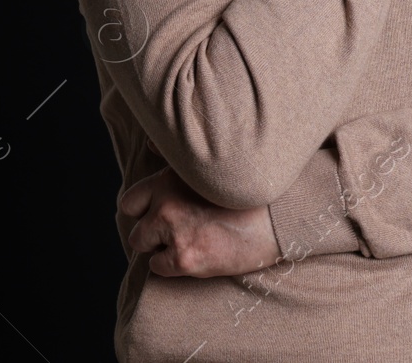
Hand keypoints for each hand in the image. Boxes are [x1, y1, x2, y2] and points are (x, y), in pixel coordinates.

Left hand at [119, 164, 280, 277]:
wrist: (282, 217)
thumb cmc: (251, 190)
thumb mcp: (212, 165)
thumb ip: (175, 157)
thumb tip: (148, 144)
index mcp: (170, 179)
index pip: (129, 201)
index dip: (143, 211)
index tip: (160, 214)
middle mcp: (167, 203)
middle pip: (135, 230)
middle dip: (151, 233)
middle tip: (176, 232)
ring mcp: (174, 232)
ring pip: (145, 249)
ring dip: (163, 248)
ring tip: (190, 242)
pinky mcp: (185, 258)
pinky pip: (159, 268)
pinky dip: (174, 265)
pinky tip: (198, 254)